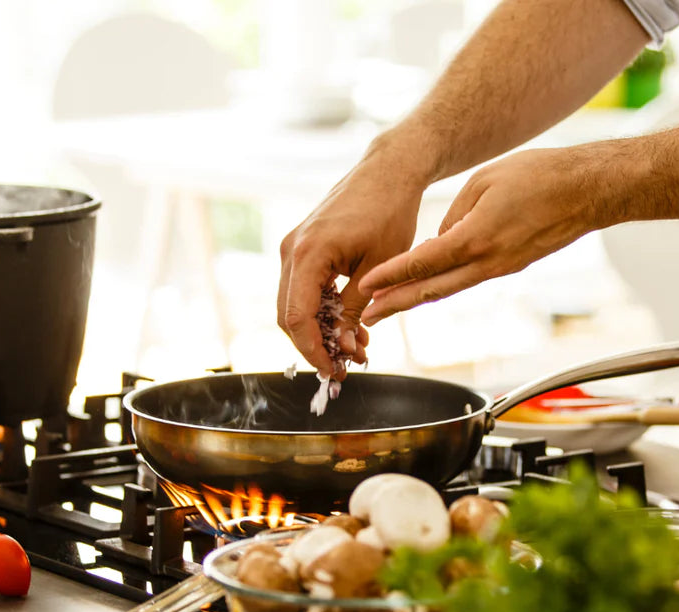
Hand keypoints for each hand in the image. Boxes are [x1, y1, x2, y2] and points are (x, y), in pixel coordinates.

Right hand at [278, 143, 430, 376]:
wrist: (389, 172)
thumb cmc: (390, 212)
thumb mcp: (379, 269)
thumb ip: (356, 309)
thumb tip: (344, 347)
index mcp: (308, 253)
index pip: (297, 317)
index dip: (313, 351)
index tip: (335, 371)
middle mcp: (292, 250)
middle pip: (288, 316)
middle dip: (315, 346)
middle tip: (345, 366)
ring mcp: (294, 247)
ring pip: (294, 305)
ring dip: (320, 331)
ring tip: (356, 348)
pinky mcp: (303, 247)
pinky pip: (303, 289)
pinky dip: (322, 311)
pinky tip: (349, 325)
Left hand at [357, 146, 616, 325]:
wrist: (588, 190)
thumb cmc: (540, 176)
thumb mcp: (485, 181)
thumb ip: (455, 213)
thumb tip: (438, 239)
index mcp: (477, 238)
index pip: (424, 262)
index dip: (391, 276)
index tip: (366, 286)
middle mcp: (488, 261)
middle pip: (432, 290)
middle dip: (396, 304)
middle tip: (367, 317)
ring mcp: (501, 268)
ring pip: (450, 289)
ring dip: (416, 299)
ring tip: (388, 308)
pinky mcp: (511, 266)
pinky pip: (469, 279)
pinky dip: (443, 285)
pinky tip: (427, 286)